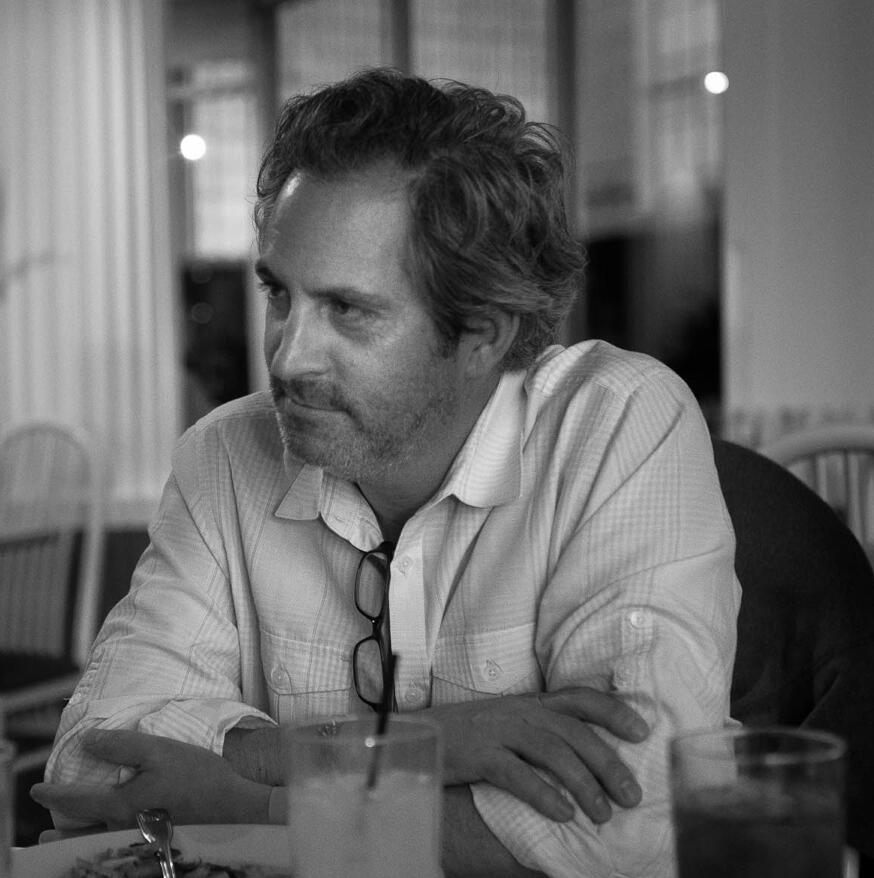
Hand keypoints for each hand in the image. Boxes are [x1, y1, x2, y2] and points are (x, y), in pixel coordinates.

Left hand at [30, 729, 269, 828]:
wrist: (233, 809)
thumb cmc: (197, 777)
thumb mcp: (160, 751)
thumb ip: (122, 745)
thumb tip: (88, 742)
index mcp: (120, 806)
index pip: (76, 802)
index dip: (53, 794)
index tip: (37, 790)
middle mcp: (123, 830)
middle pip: (80, 836)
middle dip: (60, 835)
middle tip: (43, 837)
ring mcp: (139, 842)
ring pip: (98, 845)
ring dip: (79, 842)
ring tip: (67, 841)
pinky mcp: (155, 846)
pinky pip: (119, 847)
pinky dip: (104, 844)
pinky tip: (110, 837)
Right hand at [421, 687, 648, 823]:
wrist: (417, 736)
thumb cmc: (468, 736)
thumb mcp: (508, 724)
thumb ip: (541, 733)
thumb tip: (586, 760)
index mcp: (529, 703)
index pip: (578, 697)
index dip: (612, 710)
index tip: (642, 731)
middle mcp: (519, 712)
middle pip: (573, 732)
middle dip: (607, 763)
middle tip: (632, 795)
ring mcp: (498, 731)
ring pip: (552, 753)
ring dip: (583, 784)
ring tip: (603, 814)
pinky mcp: (479, 754)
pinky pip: (517, 774)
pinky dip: (544, 794)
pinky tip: (563, 814)